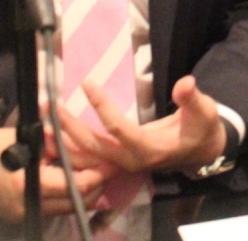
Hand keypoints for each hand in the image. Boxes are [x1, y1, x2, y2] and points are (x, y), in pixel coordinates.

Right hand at [0, 126, 112, 221]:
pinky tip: (75, 183)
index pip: (74, 186)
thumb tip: (88, 148)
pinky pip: (54, 209)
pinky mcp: (22, 217)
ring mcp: (24, 215)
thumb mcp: (29, 139)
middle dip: (96, 187)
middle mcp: (28, 205)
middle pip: (75, 203)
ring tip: (96, 175)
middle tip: (109, 170)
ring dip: (84, 194)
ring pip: (67, 209)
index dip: (97, 175)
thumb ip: (59, 146)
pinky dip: (67, 198)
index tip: (110, 163)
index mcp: (28, 183)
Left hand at [58, 75, 227, 173]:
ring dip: (63, 141)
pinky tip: (53, 134)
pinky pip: (88, 158)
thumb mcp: (204, 112)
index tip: (87, 83)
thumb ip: (192, 99)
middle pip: (93, 148)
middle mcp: (131, 160)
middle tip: (51, 107)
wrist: (201, 151)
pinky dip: (69, 148)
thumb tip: (185, 83)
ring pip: (86, 157)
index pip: (119, 129)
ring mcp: (122, 162)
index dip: (102, 106)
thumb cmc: (201, 128)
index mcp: (150, 148)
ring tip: (43, 121)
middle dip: (70, 128)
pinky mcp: (117, 160)